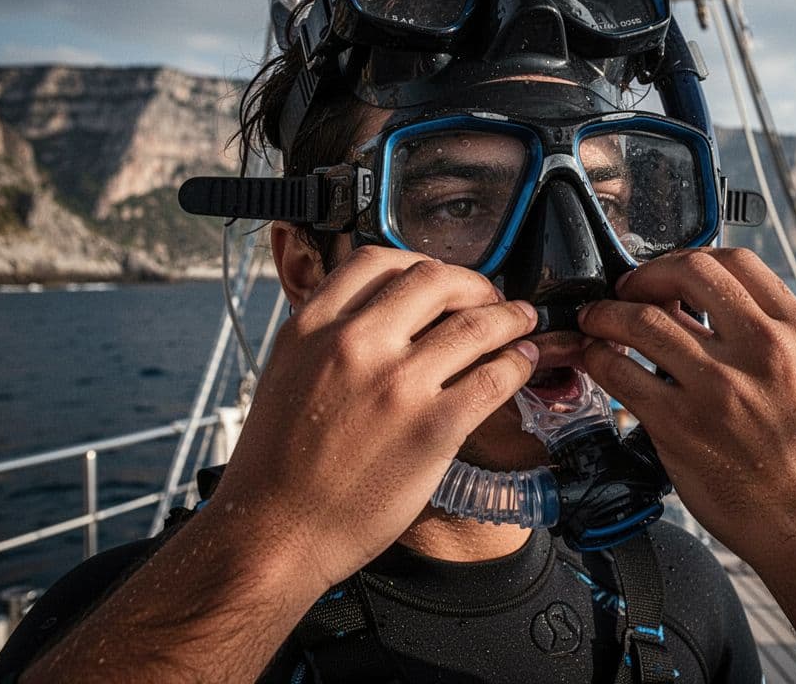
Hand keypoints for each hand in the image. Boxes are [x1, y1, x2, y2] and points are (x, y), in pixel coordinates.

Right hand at [210, 246, 538, 592]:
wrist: (272, 534)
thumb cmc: (276, 466)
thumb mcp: (287, 374)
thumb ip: (328, 339)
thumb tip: (380, 318)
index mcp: (312, 326)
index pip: (378, 261)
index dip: (421, 264)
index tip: (441, 280)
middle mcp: (355, 344)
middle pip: (436, 281)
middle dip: (473, 284)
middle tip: (489, 299)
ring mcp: (398, 384)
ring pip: (475, 325)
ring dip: (509, 317)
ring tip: (523, 321)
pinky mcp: (434, 427)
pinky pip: (493, 378)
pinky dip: (516, 363)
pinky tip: (521, 364)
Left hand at [578, 248, 795, 565]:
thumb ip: (764, 328)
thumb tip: (697, 293)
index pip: (735, 262)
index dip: (687, 259)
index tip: (664, 273)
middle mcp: (764, 353)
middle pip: (689, 274)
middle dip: (645, 275)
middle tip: (626, 290)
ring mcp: (720, 388)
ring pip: (644, 320)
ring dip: (607, 314)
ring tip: (596, 320)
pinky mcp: (681, 425)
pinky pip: (621, 372)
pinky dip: (598, 357)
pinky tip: (596, 359)